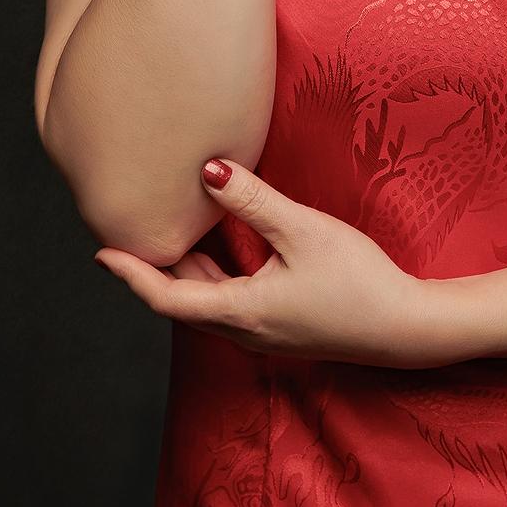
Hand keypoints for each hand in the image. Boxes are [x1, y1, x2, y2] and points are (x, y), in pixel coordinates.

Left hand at [93, 159, 456, 369]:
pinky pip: (231, 304)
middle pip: (182, 300)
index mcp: (239, 313)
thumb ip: (252, 201)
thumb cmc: (358, 280)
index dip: (130, 274)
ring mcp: (263, 335)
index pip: (164, 298)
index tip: (100, 253)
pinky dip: (215, 277)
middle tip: (130, 231)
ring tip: (170, 231)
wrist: (406, 328)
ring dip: (187, 271)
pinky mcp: (283, 329)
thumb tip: (206, 171)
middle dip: (154, 268)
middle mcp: (243, 332)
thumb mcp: (302, 231)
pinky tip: (223, 248)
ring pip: (207, 302)